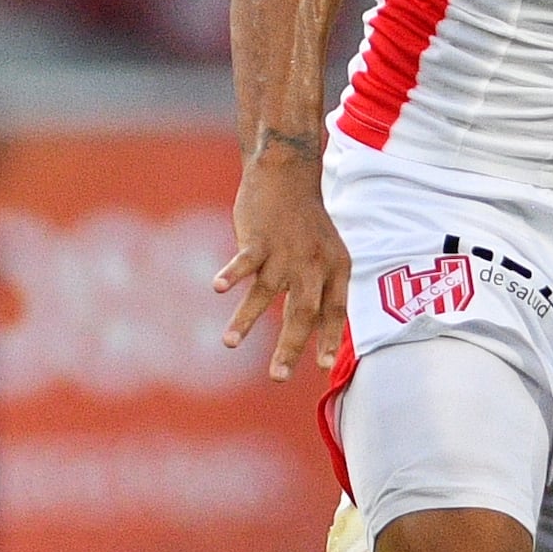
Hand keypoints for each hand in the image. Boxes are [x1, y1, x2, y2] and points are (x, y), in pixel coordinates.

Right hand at [214, 146, 352, 378]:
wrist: (289, 174)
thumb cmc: (306, 223)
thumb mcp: (327, 254)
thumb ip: (321, 290)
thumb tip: (320, 333)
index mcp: (335, 268)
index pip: (335, 311)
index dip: (327, 338)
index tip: (321, 368)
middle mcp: (313, 263)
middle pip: (303, 312)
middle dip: (290, 347)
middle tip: (277, 377)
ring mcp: (285, 251)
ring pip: (266, 292)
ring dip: (246, 320)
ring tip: (229, 344)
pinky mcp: (260, 238)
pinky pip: (245, 261)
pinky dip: (231, 275)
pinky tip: (217, 288)